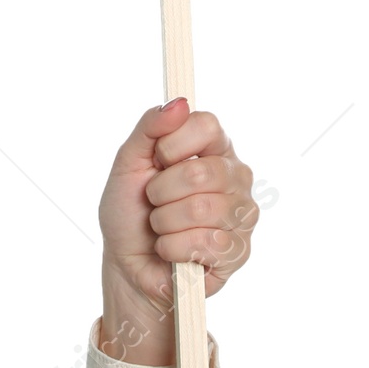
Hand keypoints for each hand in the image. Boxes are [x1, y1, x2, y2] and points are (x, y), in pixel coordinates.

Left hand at [97, 99, 257, 364]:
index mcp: (212, 147)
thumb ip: (150, 127)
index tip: (157, 160)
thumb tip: (179, 102)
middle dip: (162, 192)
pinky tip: (173, 251)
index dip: (173, 144)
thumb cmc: (130, 212)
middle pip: (202, 171)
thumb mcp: (128, 163)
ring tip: (163, 228)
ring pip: (203, 209)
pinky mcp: (239, 250)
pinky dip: (174, 249)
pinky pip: (207, 242)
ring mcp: (241, 214)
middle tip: (155, 202)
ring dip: (166, 223)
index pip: (208, 124)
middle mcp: (235, 176)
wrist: (127, 265)